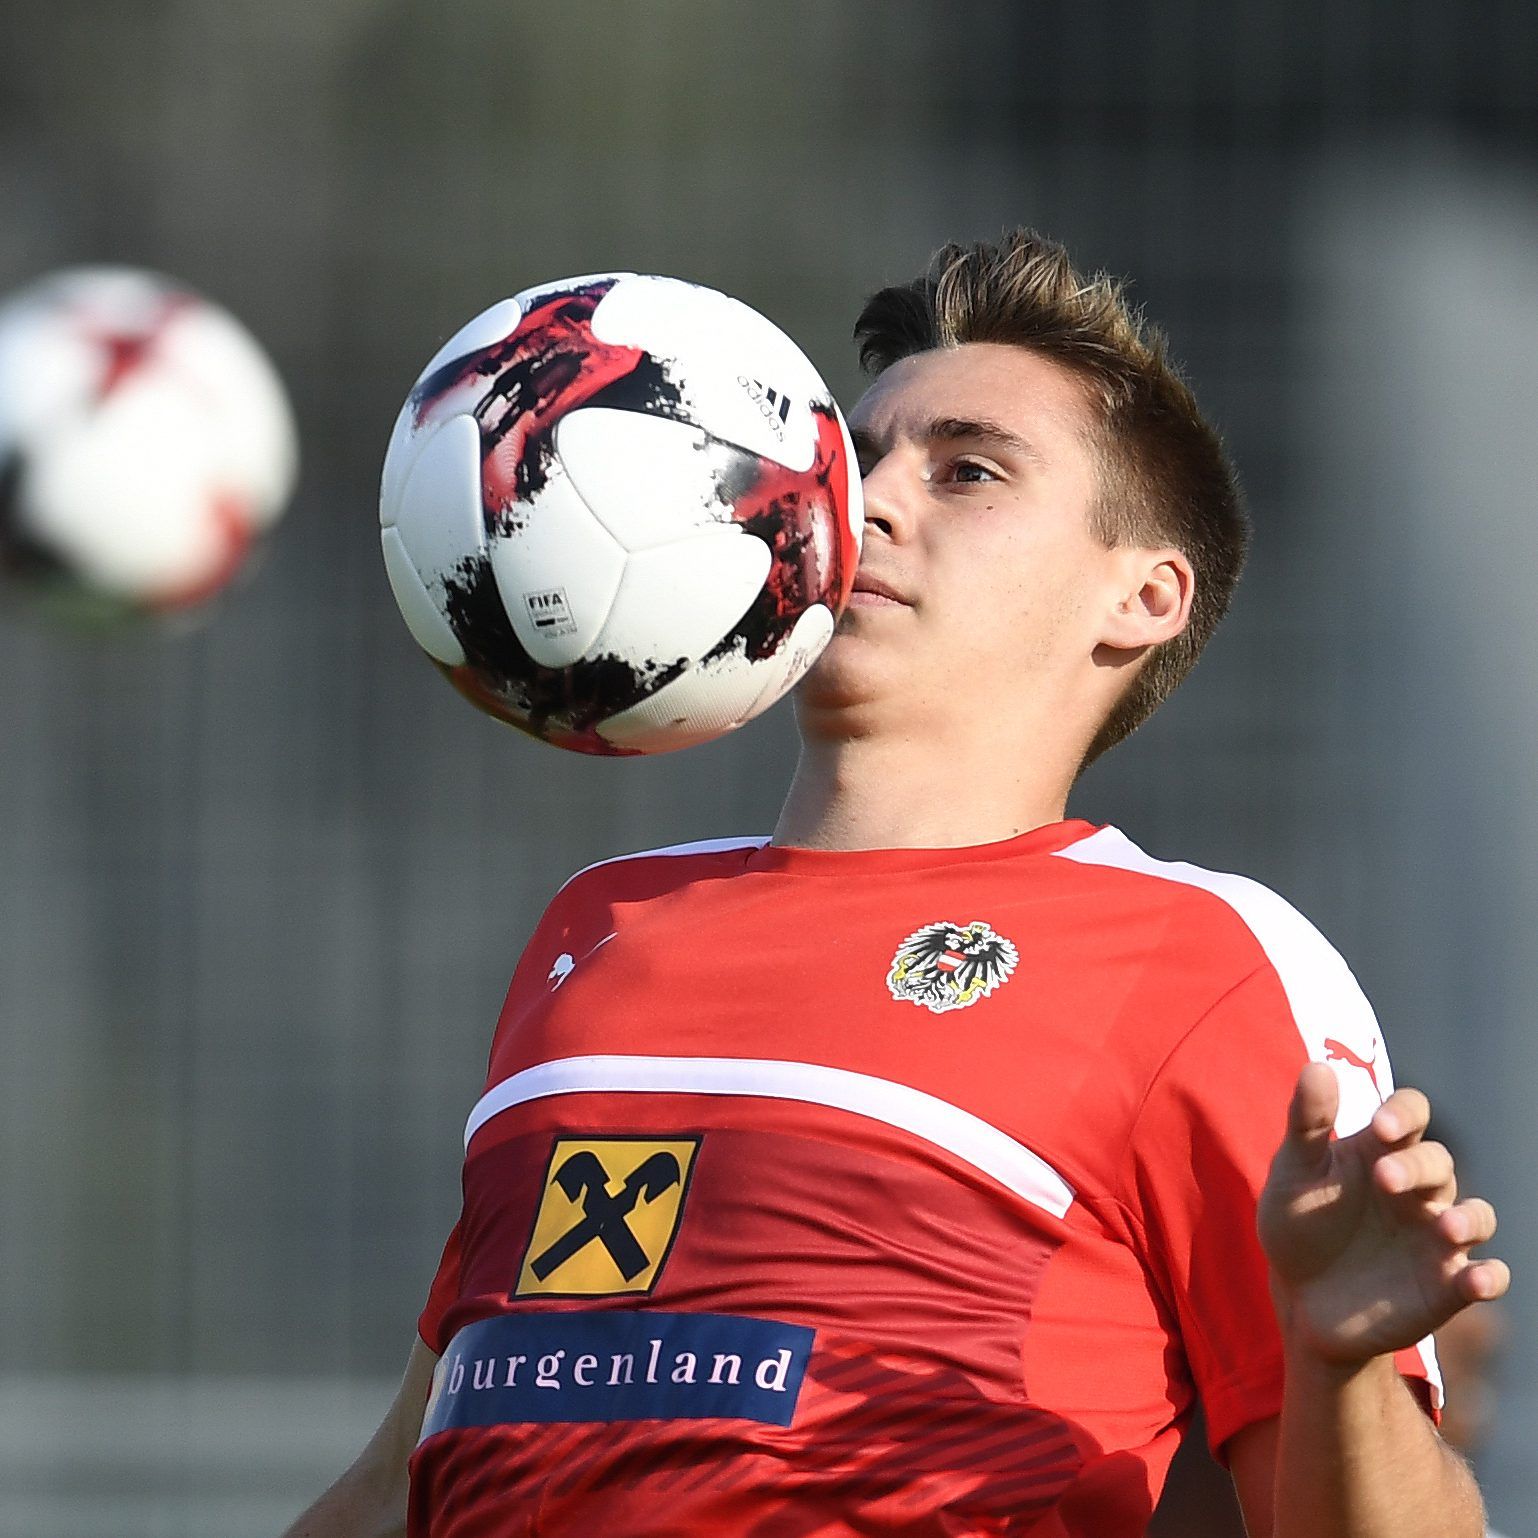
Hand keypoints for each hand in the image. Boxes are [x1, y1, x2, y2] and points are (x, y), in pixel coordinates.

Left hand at [1257, 1062, 1509, 1364]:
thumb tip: (1317, 1067)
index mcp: (1381, 1152)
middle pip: (1438, 1162)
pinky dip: (1490, 1277)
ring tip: (1444, 1226)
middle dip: (1418, 1167)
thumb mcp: (1294, 1172)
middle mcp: (1418, 1189)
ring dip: (1469, 1219)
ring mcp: (1436, 1237)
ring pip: (1478, 1215)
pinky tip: (1476, 1279)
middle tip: (1384, 1179)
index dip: (1403, 1113)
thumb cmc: (1299, 1223)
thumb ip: (1306, 1123)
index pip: (1411, 1114)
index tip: (1380, 1125)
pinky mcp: (1446, 1286)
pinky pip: (1486, 1277)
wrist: (1300, 1299)